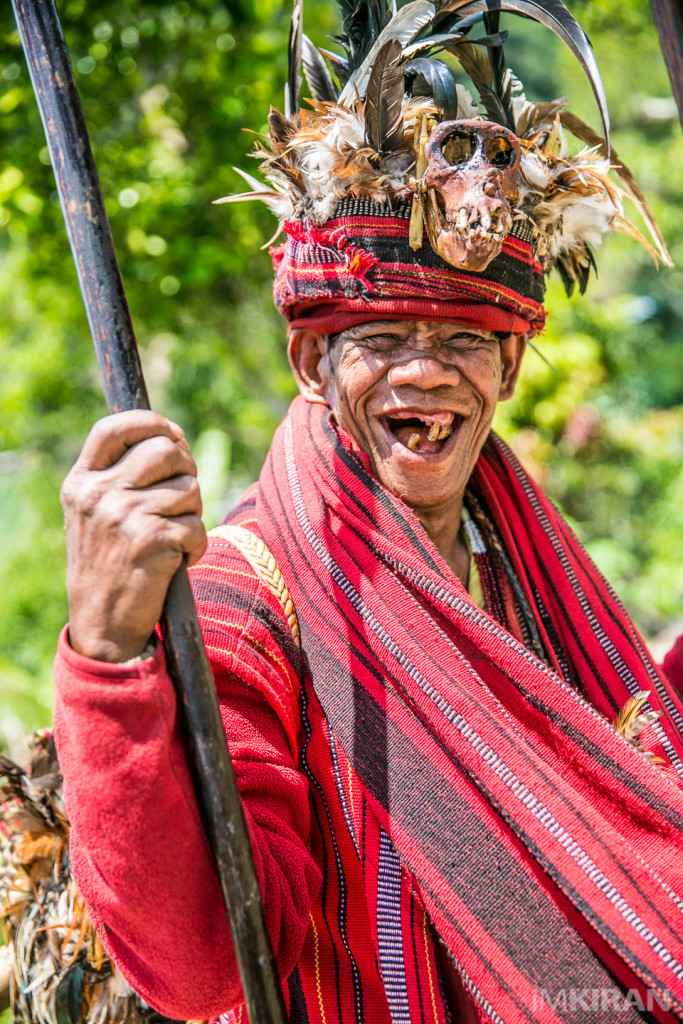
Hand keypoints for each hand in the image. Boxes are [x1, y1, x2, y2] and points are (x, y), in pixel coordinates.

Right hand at [61, 410, 206, 662]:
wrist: (102, 622)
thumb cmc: (109, 563)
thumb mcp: (96, 513)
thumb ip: (120, 475)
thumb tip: (172, 438)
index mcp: (82, 482)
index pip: (115, 427)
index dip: (152, 424)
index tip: (174, 435)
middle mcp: (99, 494)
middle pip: (166, 451)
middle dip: (187, 470)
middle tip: (183, 498)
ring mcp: (124, 517)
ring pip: (189, 488)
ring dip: (193, 514)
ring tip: (173, 537)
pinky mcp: (152, 541)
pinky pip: (197, 526)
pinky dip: (197, 545)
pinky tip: (179, 560)